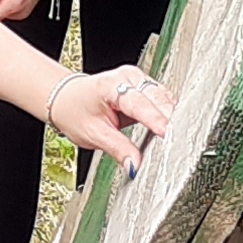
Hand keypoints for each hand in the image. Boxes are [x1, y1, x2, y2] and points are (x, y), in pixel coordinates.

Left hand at [46, 62, 172, 174]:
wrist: (67, 100)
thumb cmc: (75, 112)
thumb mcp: (94, 135)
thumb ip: (118, 149)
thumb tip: (135, 164)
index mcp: (111, 86)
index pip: (140, 104)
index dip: (156, 120)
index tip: (168, 135)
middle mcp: (128, 78)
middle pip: (158, 98)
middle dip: (169, 120)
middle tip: (175, 143)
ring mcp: (138, 80)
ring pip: (165, 98)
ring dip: (170, 117)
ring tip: (172, 138)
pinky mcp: (144, 86)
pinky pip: (162, 99)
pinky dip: (166, 114)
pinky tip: (167, 128)